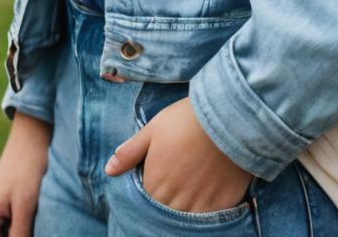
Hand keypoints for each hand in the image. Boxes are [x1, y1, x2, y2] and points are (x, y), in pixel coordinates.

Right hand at [0, 110, 51, 236]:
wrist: (33, 134)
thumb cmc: (28, 166)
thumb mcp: (25, 206)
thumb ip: (19, 236)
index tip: (30, 232)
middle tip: (35, 224)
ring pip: (11, 236)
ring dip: (27, 233)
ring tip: (39, 219)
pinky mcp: (10, 209)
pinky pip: (16, 230)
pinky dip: (29, 229)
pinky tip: (41, 219)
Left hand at [105, 95, 253, 213]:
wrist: (229, 116)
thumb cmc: (188, 119)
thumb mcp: (154, 128)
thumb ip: (131, 151)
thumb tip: (109, 169)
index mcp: (155, 182)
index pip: (146, 202)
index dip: (151, 192)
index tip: (159, 181)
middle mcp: (174, 199)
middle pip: (164, 212)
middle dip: (166, 203)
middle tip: (175, 186)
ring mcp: (198, 205)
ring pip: (184, 219)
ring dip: (183, 210)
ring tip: (189, 192)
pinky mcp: (221, 205)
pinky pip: (207, 220)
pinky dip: (204, 214)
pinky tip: (205, 198)